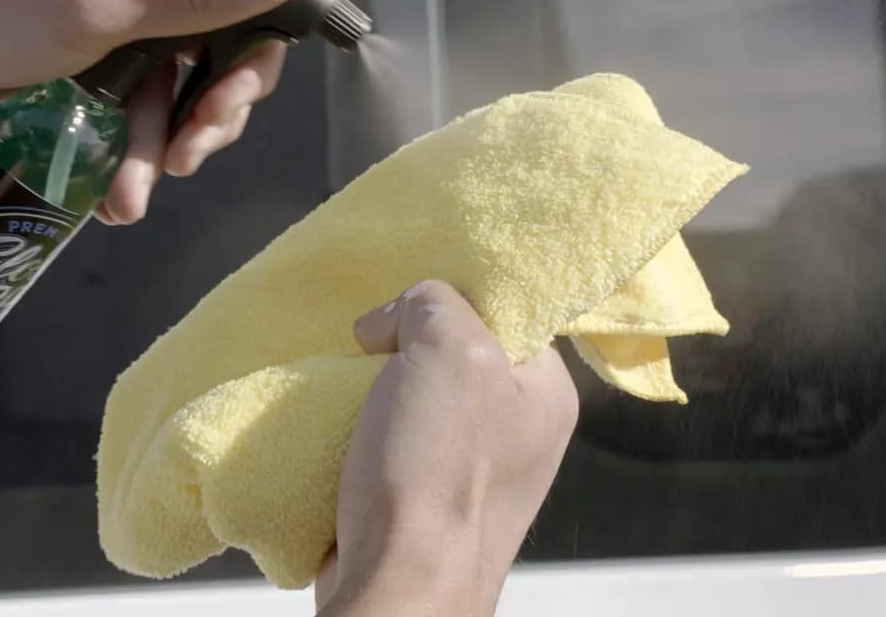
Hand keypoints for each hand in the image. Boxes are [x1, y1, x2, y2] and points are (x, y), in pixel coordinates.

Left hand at [0, 0, 296, 224]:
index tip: (225, 111)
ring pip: (168, 86)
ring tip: (129, 202)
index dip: (248, 59)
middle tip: (184, 162)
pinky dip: (124, 146)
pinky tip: (114, 194)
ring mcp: (114, 5)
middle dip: (199, 115)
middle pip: (212, 49)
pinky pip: (128, 100)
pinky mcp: (85, 47)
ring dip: (155, 146)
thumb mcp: (97, 2)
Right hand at [316, 281, 579, 616]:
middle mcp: (518, 430)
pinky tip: (338, 429)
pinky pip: (387, 440)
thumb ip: (431, 303)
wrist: (396, 586)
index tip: (409, 312)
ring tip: (350, 395)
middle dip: (402, 346)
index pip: (504, 312)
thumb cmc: (435, 470)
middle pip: (451, 350)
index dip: (451, 300)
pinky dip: (357, 430)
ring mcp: (470, 470)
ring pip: (412, 395)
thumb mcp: (447, 348)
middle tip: (372, 352)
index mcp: (546, 392)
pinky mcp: (421, 500)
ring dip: (371, 389)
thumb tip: (388, 325)